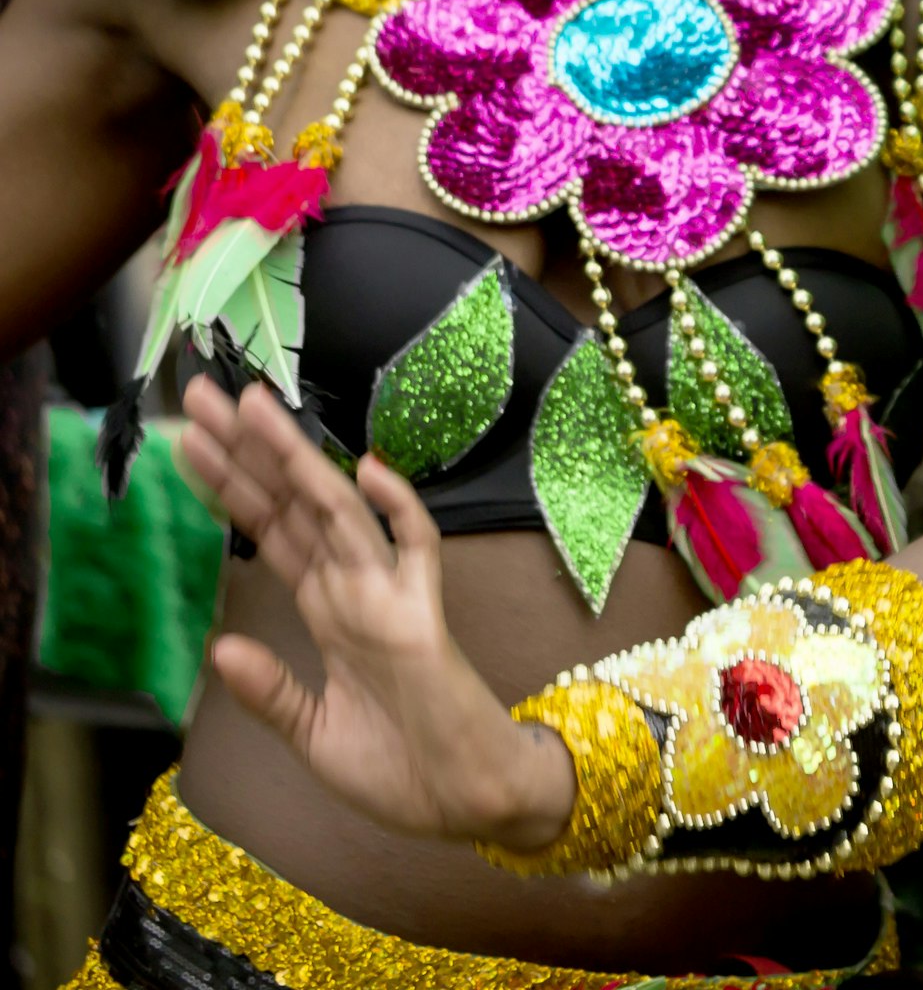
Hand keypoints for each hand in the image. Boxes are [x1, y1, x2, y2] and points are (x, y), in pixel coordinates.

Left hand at [175, 378, 576, 855]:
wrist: (463, 803)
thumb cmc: (398, 769)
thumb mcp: (311, 735)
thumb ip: (270, 690)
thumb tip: (217, 648)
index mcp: (327, 611)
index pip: (272, 531)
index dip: (229, 486)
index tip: (186, 439)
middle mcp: (354, 590)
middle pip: (291, 505)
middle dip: (245, 450)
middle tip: (199, 392)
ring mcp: (389, 598)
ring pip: (336, 513)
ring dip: (294, 459)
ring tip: (250, 407)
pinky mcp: (423, 619)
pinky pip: (416, 552)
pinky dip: (397, 509)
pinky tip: (366, 469)